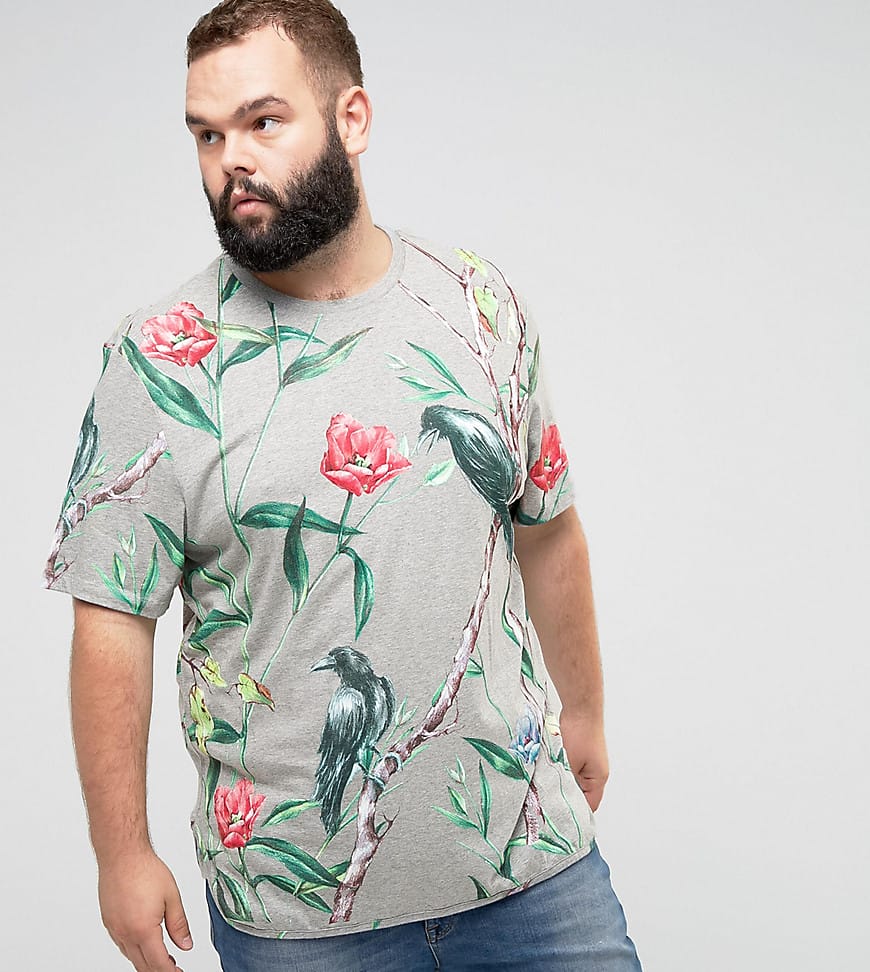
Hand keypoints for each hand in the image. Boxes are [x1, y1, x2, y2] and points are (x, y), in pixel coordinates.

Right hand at [97, 849, 193, 970]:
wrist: (122, 855)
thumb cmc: (145, 870)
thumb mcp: (172, 897)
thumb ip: (179, 924)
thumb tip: (185, 944)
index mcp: (143, 930)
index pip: (158, 963)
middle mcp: (125, 933)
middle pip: (142, 965)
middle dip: (158, 970)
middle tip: (173, 968)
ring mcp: (114, 929)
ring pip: (130, 956)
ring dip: (146, 960)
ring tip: (161, 958)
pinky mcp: (108, 922)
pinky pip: (122, 944)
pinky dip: (134, 949)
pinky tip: (142, 943)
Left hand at [558, 711, 608, 811]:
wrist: (580, 706)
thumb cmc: (580, 733)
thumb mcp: (569, 763)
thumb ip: (565, 781)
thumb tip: (556, 794)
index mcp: (598, 780)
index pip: (588, 806)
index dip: (574, 813)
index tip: (558, 818)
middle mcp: (596, 772)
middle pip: (581, 793)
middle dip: (565, 796)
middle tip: (548, 802)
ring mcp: (588, 761)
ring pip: (573, 779)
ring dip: (562, 780)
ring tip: (547, 783)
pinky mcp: (581, 751)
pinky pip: (570, 767)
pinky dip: (561, 768)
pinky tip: (550, 767)